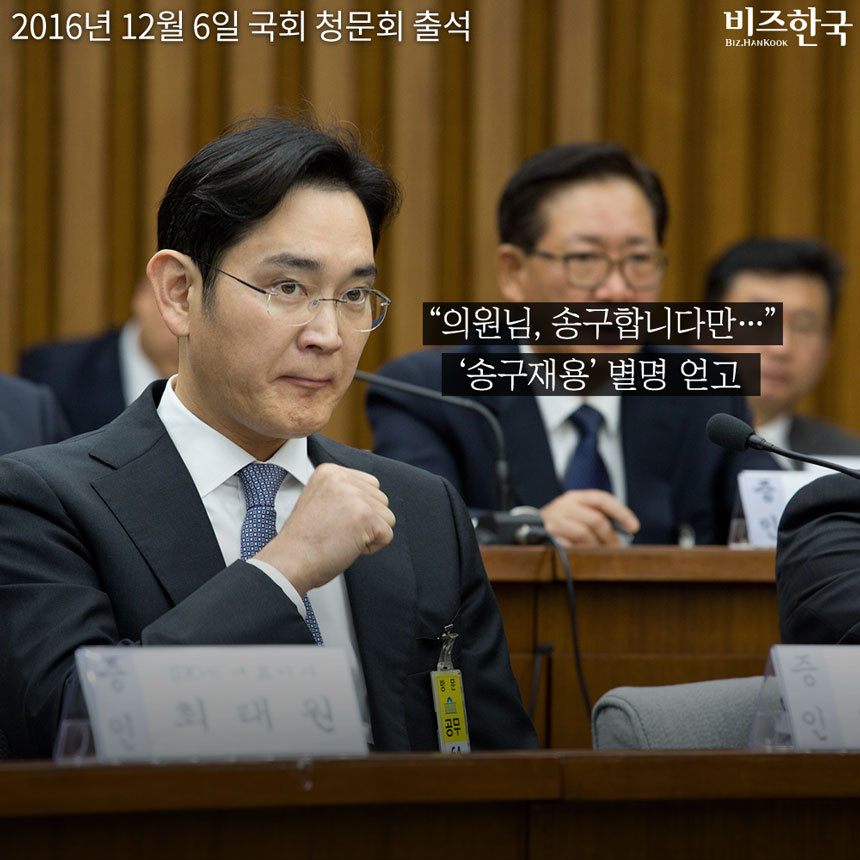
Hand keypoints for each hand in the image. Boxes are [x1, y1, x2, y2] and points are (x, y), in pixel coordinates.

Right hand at [254, 463, 394, 593]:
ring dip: (369, 533)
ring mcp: (355, 496)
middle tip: (337, 531)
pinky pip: (387, 535)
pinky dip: (371, 547)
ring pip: (387, 517)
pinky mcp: (366, 517)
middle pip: (381, 499)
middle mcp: (343, 478)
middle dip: (366, 520)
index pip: (370, 485)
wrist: (291, 561)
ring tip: (341, 537)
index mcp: (330, 471)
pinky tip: (347, 546)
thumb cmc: (304, 539)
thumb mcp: (320, 499)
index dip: (358, 508)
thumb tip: (372, 493)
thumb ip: (343, 491)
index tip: (333, 518)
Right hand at [539, 490, 639, 547]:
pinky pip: (570, 546)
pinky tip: (583, 556)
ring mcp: (554, 520)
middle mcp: (564, 505)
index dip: (621, 512)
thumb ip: (596, 520)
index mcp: (575, 497)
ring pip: (585, 534)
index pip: (602, 499)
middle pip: (597, 520)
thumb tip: (622, 538)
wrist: (525, 530)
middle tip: (616, 550)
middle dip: (610, 538)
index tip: (635, 528)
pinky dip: (580, 553)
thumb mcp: (576, 515)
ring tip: (598, 555)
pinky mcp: (546, 535)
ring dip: (595, 548)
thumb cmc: (559, 525)